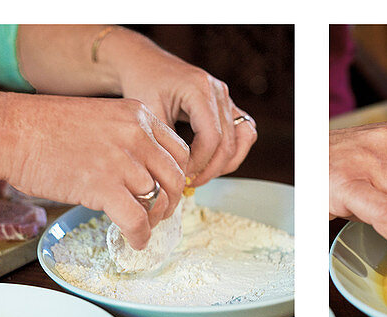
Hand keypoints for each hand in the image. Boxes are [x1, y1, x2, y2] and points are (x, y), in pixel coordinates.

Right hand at [0, 91, 188, 249]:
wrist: (9, 132)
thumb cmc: (46, 128)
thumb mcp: (100, 119)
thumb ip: (129, 140)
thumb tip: (148, 174)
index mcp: (137, 116)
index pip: (179, 152)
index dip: (176, 176)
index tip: (167, 189)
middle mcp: (136, 136)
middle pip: (175, 179)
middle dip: (170, 201)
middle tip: (157, 212)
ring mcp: (122, 162)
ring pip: (160, 202)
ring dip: (153, 220)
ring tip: (141, 226)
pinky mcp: (105, 187)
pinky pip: (138, 221)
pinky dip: (139, 236)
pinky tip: (133, 240)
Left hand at [114, 42, 256, 185]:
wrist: (145, 64)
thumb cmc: (142, 83)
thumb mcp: (147, 112)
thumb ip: (166, 141)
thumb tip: (181, 172)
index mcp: (199, 89)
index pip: (212, 137)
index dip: (200, 163)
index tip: (183, 176)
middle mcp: (219, 92)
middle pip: (229, 142)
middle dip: (212, 169)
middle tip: (192, 182)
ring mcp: (227, 98)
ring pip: (244, 139)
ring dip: (227, 162)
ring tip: (204, 173)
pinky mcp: (229, 105)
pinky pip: (244, 132)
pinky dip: (233, 151)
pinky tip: (212, 161)